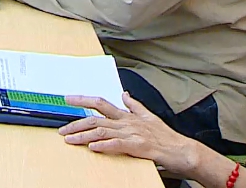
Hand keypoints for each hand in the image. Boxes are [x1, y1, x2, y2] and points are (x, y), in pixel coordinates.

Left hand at [59, 93, 202, 176]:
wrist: (184, 151)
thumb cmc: (167, 137)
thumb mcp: (149, 117)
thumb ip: (134, 106)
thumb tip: (124, 94)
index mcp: (128, 116)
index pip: (101, 103)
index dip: (83, 100)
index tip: (67, 98)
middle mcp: (127, 123)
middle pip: (96, 119)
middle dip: (76, 124)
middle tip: (62, 130)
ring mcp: (133, 134)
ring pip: (102, 132)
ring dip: (84, 136)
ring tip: (70, 140)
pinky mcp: (139, 146)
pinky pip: (118, 145)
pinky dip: (104, 146)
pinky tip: (93, 147)